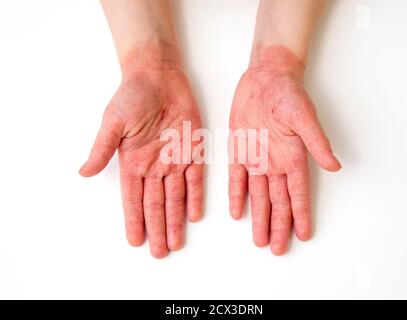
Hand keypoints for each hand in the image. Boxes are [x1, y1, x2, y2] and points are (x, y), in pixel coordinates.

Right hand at [80, 63, 203, 257]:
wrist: (158, 76)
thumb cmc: (132, 96)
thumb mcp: (113, 122)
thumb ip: (102, 149)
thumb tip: (83, 172)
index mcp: (133, 162)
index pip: (134, 199)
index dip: (135, 221)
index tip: (135, 241)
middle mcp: (153, 166)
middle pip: (156, 204)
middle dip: (158, 229)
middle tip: (160, 252)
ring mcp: (174, 160)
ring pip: (175, 197)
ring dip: (175, 220)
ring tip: (176, 242)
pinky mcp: (192, 150)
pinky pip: (195, 178)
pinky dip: (194, 197)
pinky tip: (193, 215)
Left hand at [228, 47, 340, 254]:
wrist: (265, 77)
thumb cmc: (287, 93)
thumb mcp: (303, 116)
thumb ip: (316, 141)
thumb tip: (334, 166)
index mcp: (293, 157)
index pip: (298, 194)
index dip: (300, 216)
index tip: (304, 236)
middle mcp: (275, 163)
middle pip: (278, 202)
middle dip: (278, 226)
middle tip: (277, 249)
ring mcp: (256, 158)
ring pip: (258, 196)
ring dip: (259, 217)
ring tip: (259, 240)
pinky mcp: (239, 150)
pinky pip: (237, 178)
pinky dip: (237, 195)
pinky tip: (238, 212)